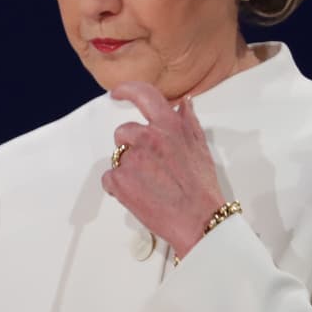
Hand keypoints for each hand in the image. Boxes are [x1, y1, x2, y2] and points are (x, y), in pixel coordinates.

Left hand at [101, 82, 225, 257]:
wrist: (199, 221)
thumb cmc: (201, 188)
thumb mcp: (200, 147)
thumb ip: (188, 121)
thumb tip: (184, 103)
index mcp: (169, 127)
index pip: (144, 95)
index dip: (127, 90)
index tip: (118, 93)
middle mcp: (148, 138)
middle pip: (123, 133)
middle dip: (131, 148)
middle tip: (150, 167)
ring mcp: (131, 159)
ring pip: (118, 158)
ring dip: (127, 169)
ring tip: (149, 184)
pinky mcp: (119, 180)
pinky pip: (109, 178)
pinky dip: (118, 187)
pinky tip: (139, 194)